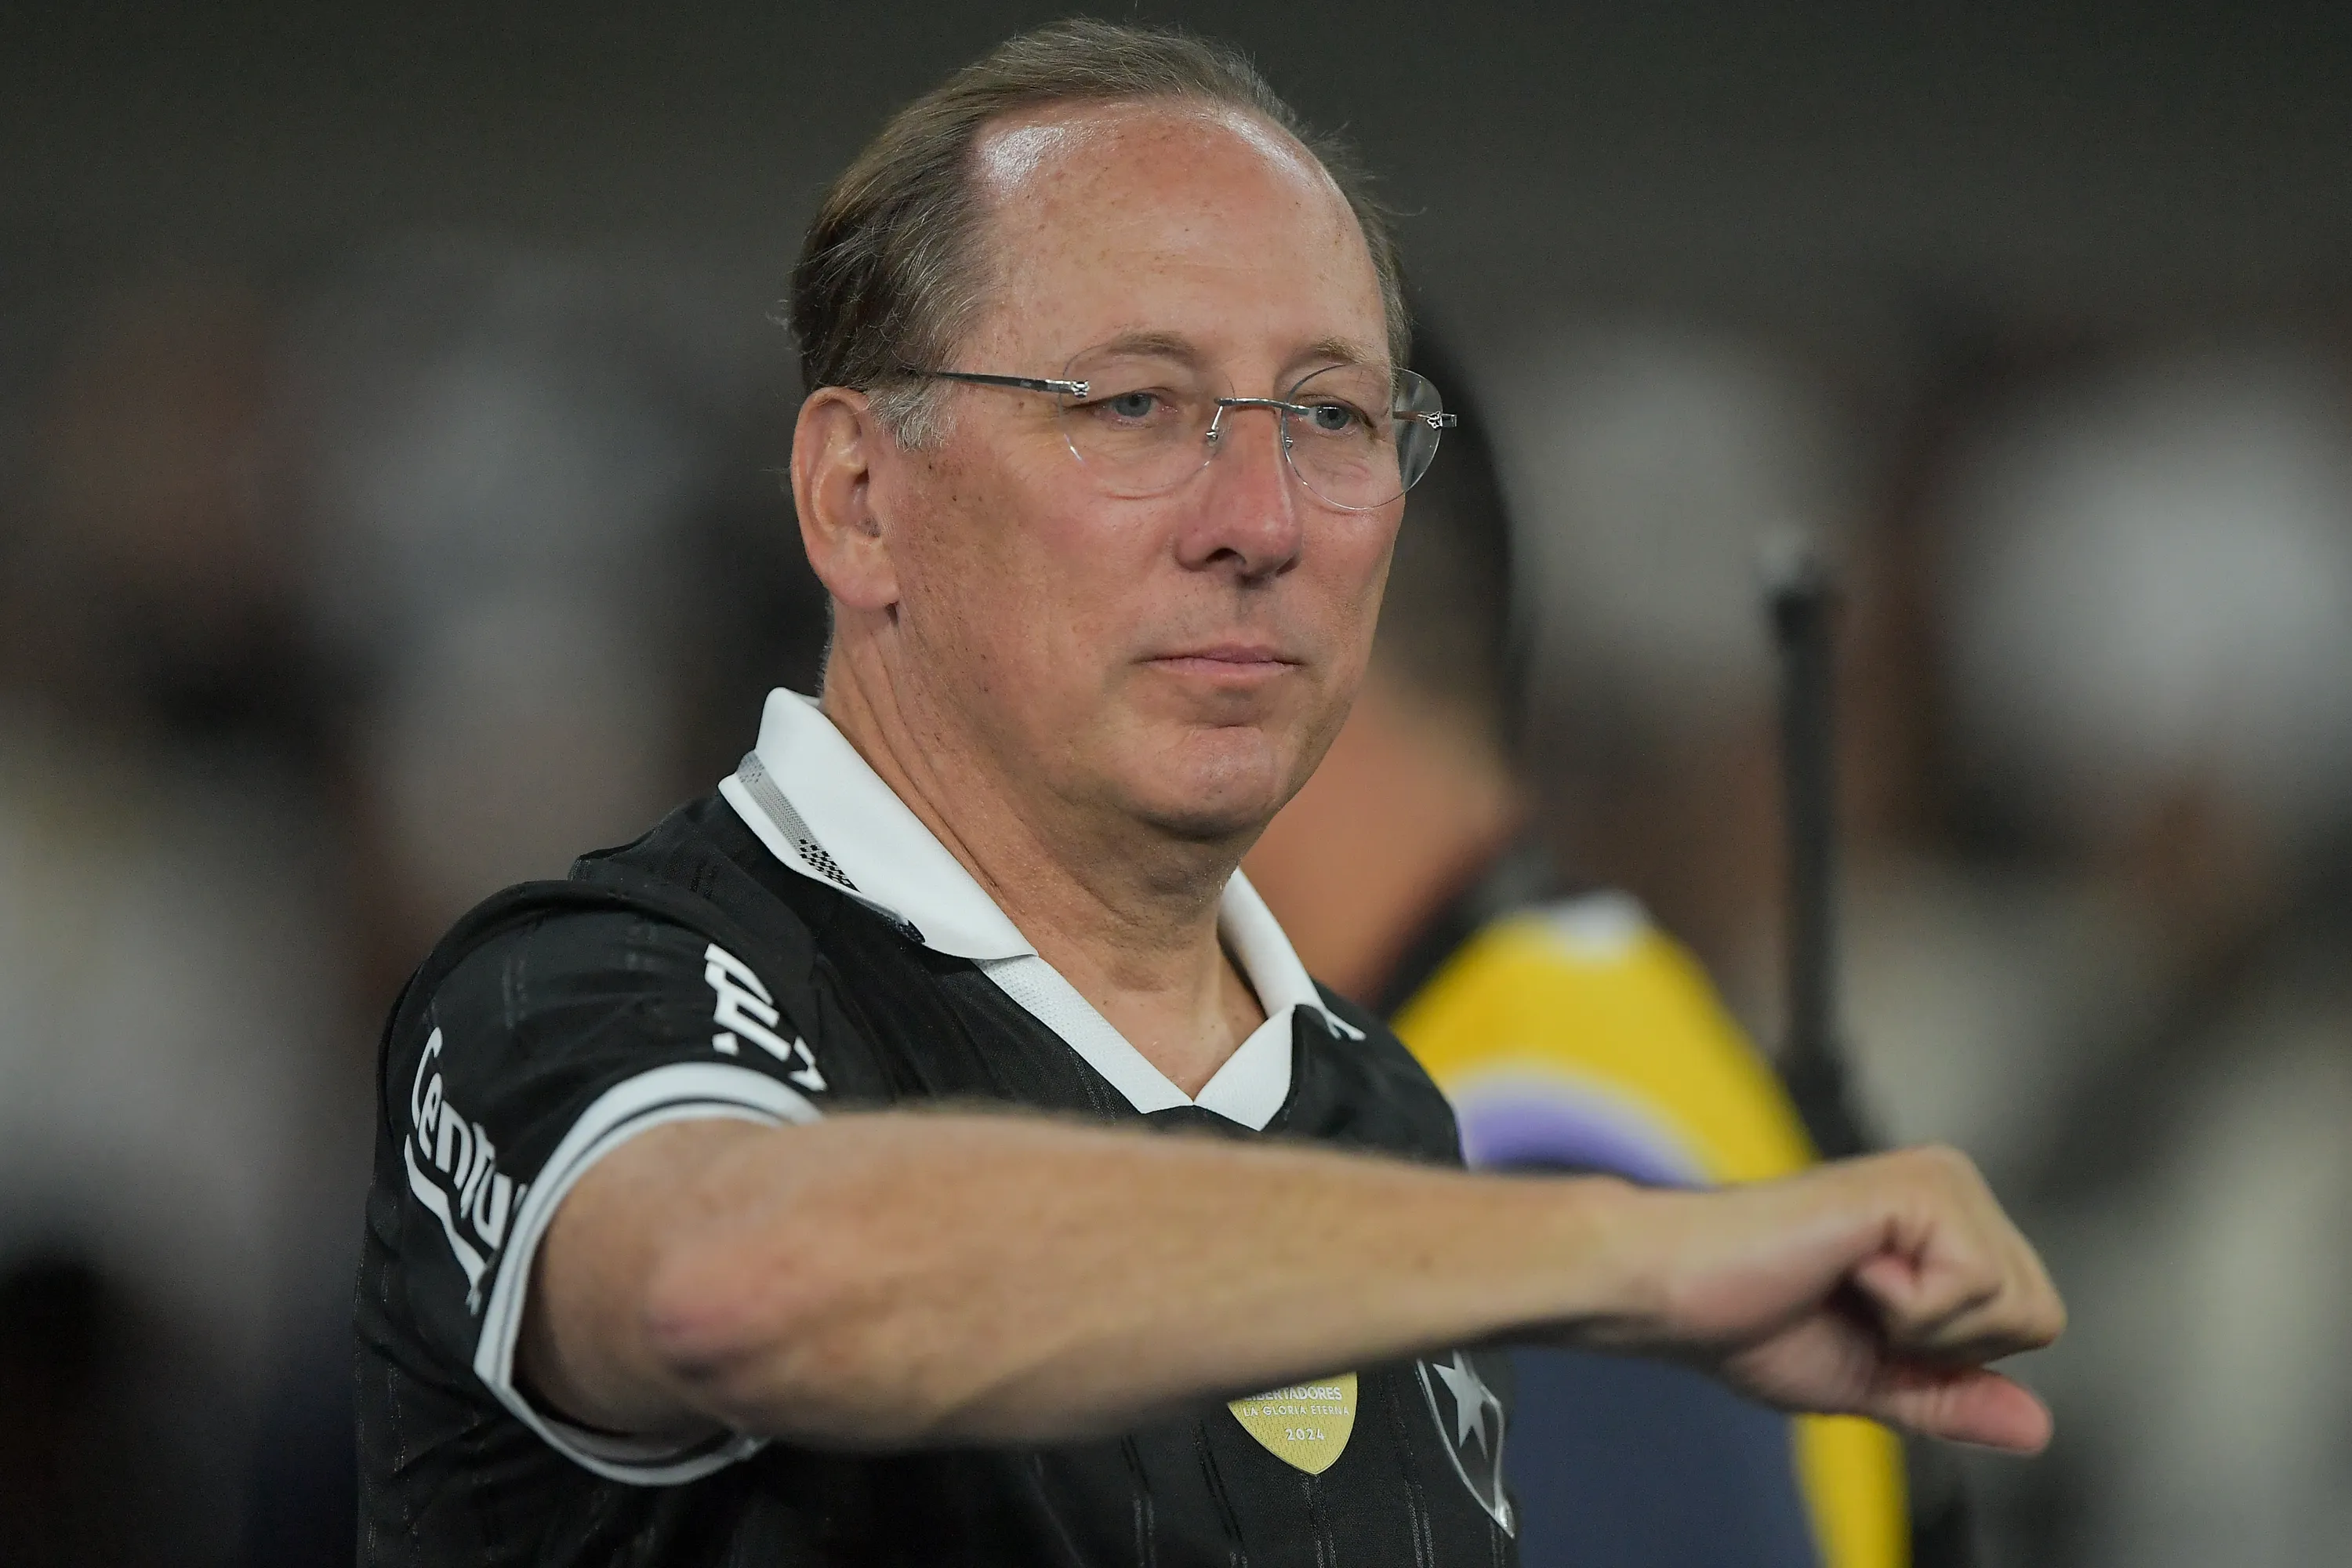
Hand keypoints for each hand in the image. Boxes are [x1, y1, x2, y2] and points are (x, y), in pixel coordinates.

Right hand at [1589, 1145, 2065, 1452]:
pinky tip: (1847, 1268)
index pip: (2032, 1321)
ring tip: (1847, 1284)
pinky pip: (1975, 1287)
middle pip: (2039, 1315)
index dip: (1951, 1356)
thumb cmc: (1749, 1321)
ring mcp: (1940, 1179)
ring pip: (2018, 1305)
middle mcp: (1952, 1185)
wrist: (1675, 1290)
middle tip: (1856, 1307)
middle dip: (1947, 1345)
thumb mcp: (1872, 1378)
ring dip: (1924, 1327)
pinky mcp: (1919, 1186)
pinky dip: (1909, 1308)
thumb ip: (1953, 1396)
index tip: (1866, 1326)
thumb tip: (2039, 1429)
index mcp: (1945, 1223)